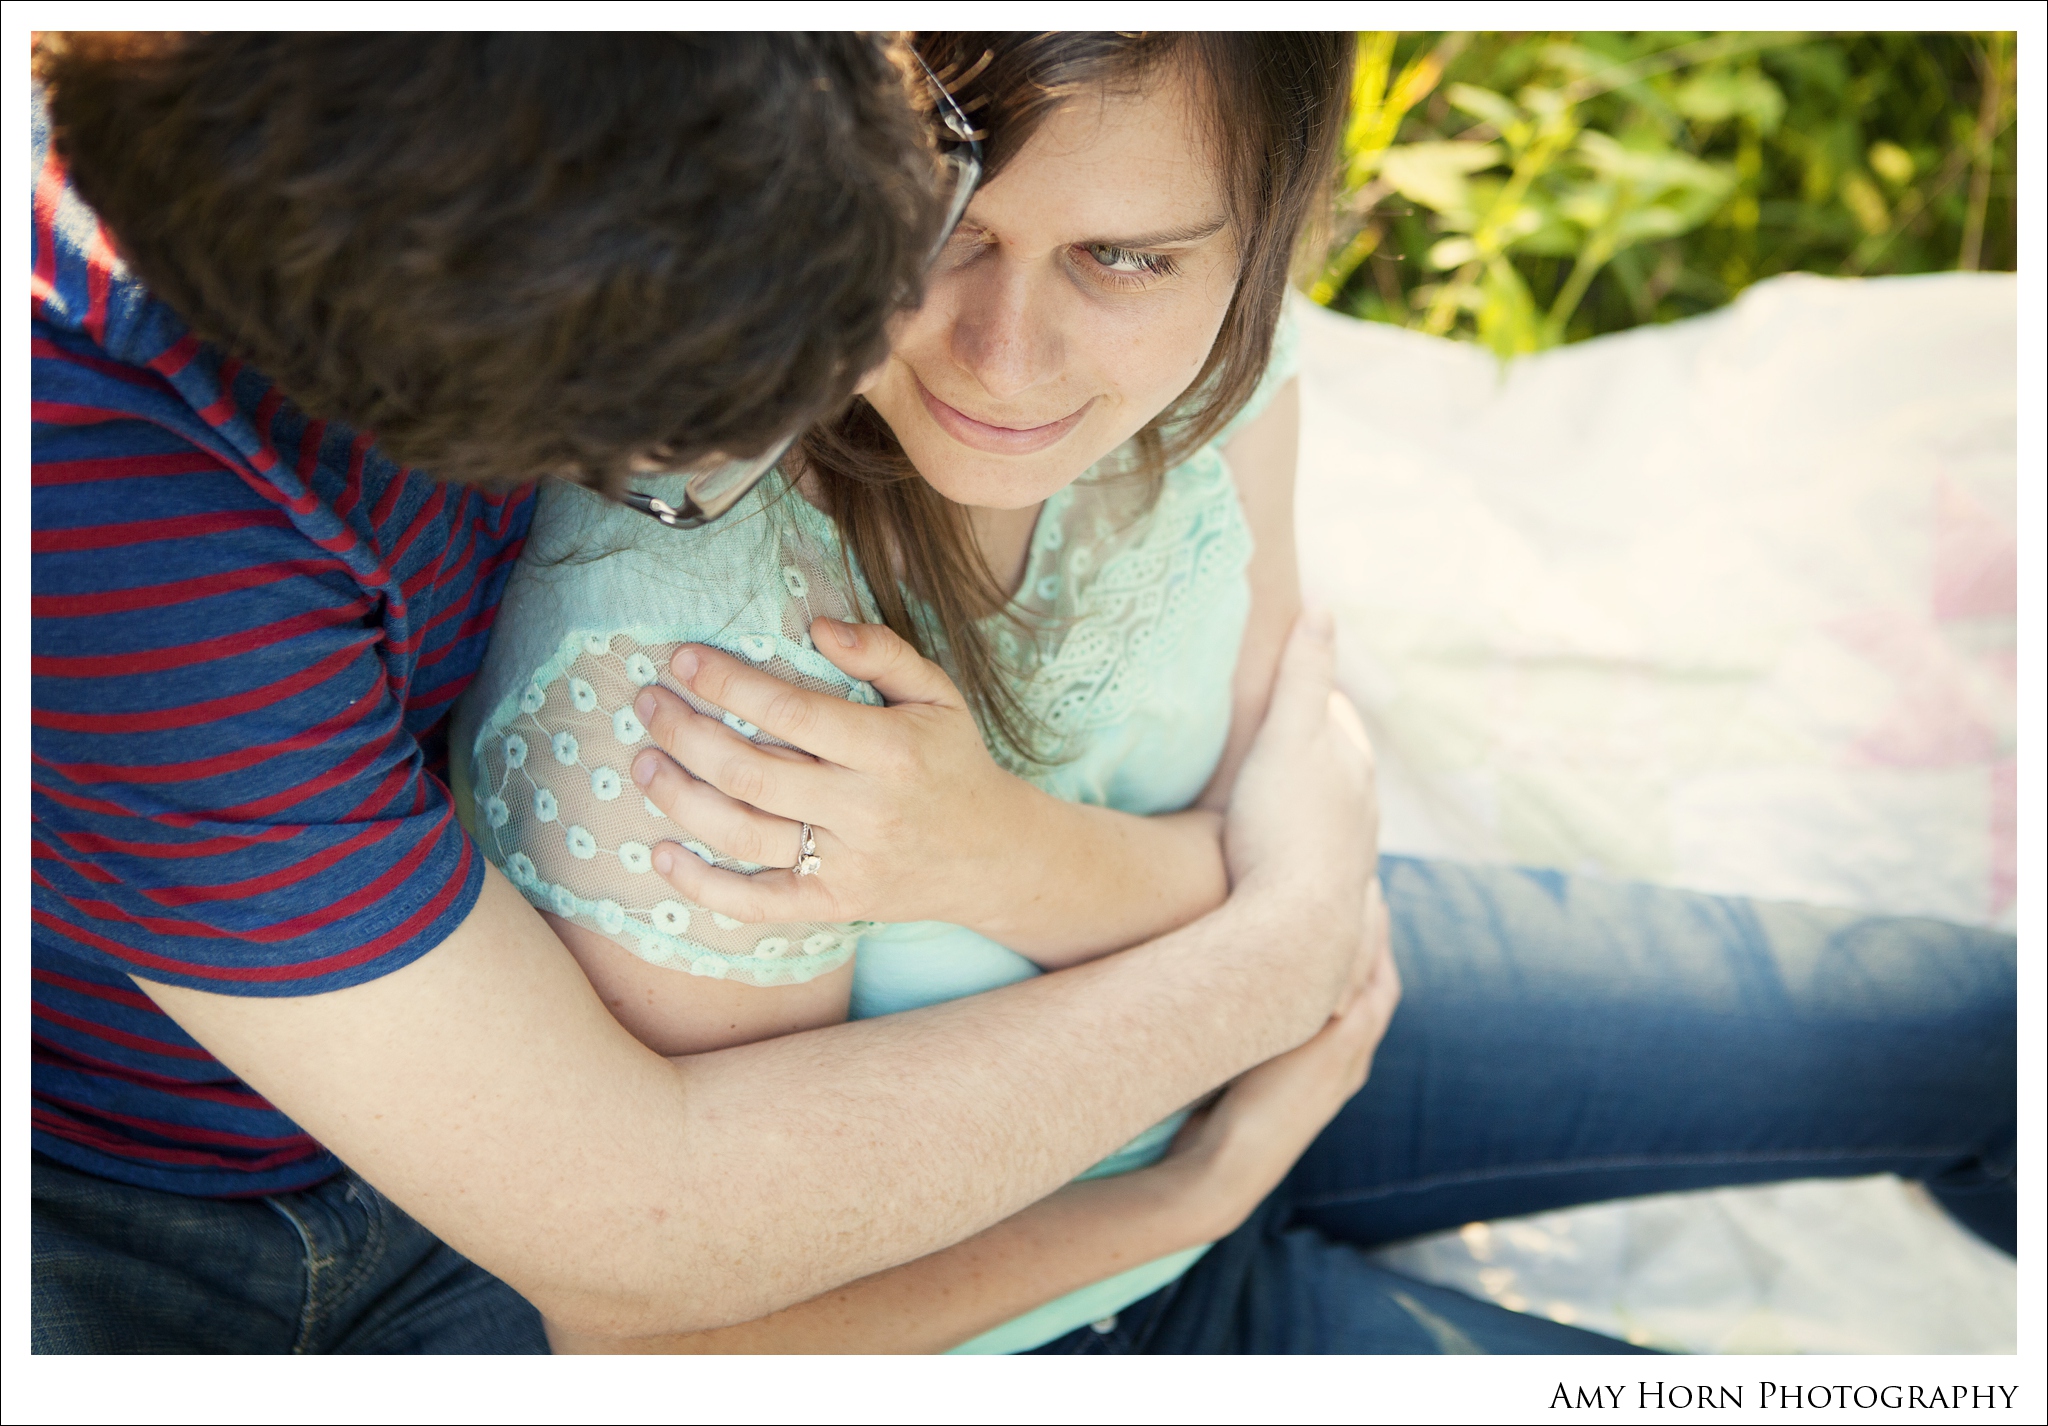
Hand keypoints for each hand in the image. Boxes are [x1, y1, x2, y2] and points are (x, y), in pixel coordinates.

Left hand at [626, 617, 1041, 926]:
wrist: (993, 856)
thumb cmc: (953, 762)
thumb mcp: (938, 695)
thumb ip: (883, 652)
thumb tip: (817, 625)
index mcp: (891, 751)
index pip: (792, 713)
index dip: (729, 684)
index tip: (684, 659)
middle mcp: (866, 811)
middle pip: (751, 772)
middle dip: (686, 734)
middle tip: (648, 704)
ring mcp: (846, 865)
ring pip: (742, 833)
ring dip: (679, 797)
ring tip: (643, 763)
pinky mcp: (832, 906)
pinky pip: (756, 902)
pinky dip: (701, 884)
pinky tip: (660, 853)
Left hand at [1158, 885, 1401, 1239]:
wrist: (1225, 1165)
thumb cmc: (1221, 1117)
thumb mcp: (1243, 1062)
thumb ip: (1250, 1031)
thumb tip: (1222, 992)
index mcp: (1334, 1058)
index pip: (1359, 989)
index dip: (1359, 944)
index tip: (1350, 902)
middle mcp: (1350, 1053)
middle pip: (1380, 977)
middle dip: (1376, 929)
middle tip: (1370, 883)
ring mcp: (1350, 1054)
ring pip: (1379, 979)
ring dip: (1376, 932)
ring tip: (1369, 887)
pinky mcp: (1340, 1052)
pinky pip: (1367, 989)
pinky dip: (1366, 951)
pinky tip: (1358, 918)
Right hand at [1220, 610, 1382, 1014]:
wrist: (1292, 929)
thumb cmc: (1284, 826)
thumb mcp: (1288, 736)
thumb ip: (1303, 675)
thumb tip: (1322, 608)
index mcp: (1354, 766)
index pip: (1338, 714)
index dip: (1314, 694)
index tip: (1286, 683)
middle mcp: (1361, 812)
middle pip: (1339, 767)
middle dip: (1313, 750)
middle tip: (1271, 737)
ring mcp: (1347, 859)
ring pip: (1331, 818)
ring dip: (1309, 804)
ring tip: (1271, 798)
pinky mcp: (1327, 900)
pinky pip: (1315, 862)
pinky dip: (1300, 849)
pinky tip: (1275, 861)